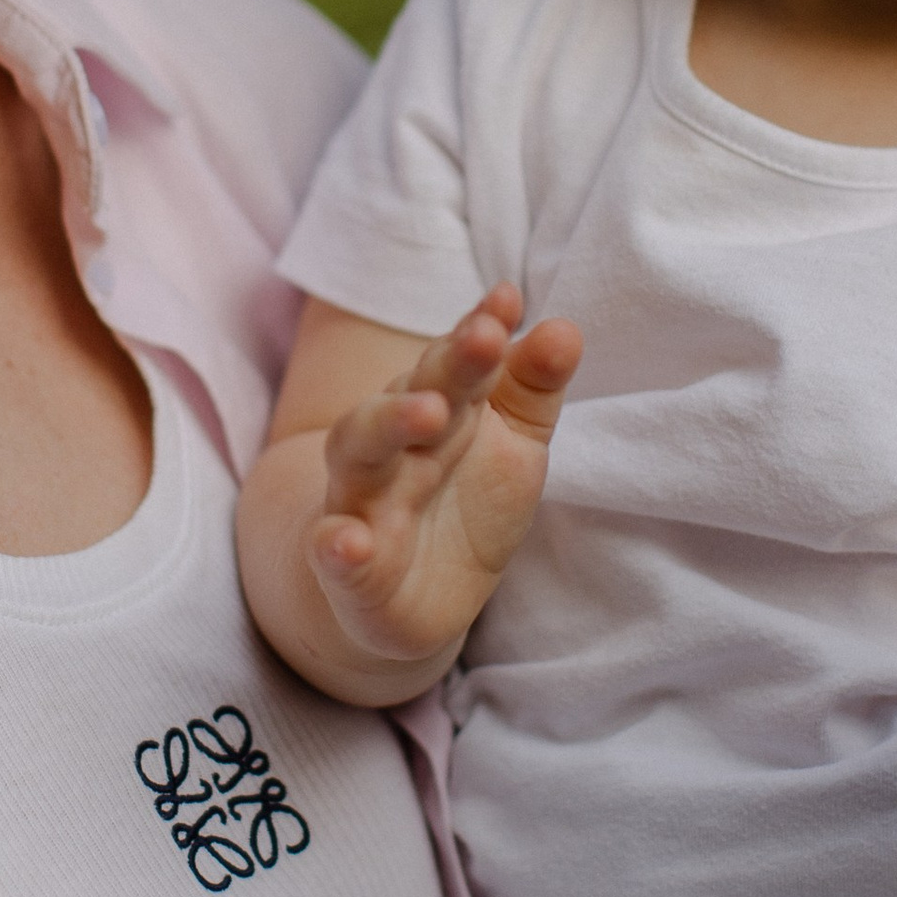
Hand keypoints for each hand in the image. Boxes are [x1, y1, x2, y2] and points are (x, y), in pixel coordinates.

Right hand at [304, 284, 580, 670]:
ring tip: (428, 411)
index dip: (482, 329)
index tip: (509, 300)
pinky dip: (336, 545)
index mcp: (440, 411)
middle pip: (410, 391)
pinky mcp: (347, 568)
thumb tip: (564, 328)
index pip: (458, 362)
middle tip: (484, 339)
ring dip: (389, 423)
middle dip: (446, 365)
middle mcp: (394, 446)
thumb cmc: (464, 503)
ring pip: (360, 451)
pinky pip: (332, 551)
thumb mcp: (514, 446)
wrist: (405, 596)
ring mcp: (363, 502)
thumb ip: (533, 388)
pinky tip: (347, 542)